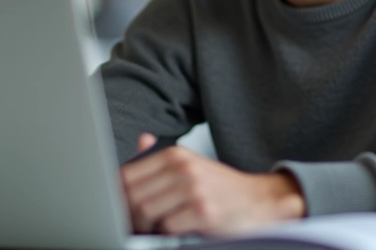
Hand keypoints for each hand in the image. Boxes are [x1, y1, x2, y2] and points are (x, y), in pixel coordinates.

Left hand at [121, 133, 304, 234]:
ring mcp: (194, 189)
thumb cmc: (219, 187)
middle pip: (134, 196)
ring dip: (147, 227)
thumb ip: (162, 159)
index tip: (119, 208)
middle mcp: (183, 168)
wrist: (257, 200)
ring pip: (147, 212)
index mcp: (175, 155)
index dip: (117, 196)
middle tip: (136, 225)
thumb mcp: (191, 165)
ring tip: (155, 229)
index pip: (127, 175)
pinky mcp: (203, 211)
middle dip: (130, 216)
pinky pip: (168, 227)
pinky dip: (168, 233)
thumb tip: (140, 141)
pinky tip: (177, 230)